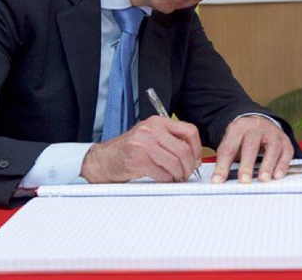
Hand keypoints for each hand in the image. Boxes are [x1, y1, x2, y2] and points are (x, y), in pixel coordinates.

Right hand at [80, 116, 201, 182]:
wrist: (104, 159)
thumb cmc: (129, 149)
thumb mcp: (150, 136)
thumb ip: (170, 141)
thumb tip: (194, 156)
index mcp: (158, 122)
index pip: (189, 131)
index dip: (197, 148)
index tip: (197, 159)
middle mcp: (151, 130)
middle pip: (183, 150)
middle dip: (189, 166)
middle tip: (187, 173)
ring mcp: (143, 144)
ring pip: (174, 163)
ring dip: (179, 174)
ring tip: (176, 177)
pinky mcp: (138, 160)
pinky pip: (162, 173)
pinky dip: (166, 179)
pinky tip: (163, 178)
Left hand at [211, 116, 293, 183]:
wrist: (259, 122)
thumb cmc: (242, 138)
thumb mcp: (231, 141)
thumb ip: (226, 158)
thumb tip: (219, 180)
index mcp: (238, 127)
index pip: (228, 148)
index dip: (223, 166)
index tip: (218, 181)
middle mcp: (256, 128)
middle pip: (250, 146)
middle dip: (247, 164)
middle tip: (244, 181)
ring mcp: (272, 133)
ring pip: (272, 148)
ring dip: (267, 165)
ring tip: (263, 179)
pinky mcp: (284, 140)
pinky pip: (286, 152)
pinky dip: (282, 165)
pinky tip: (277, 176)